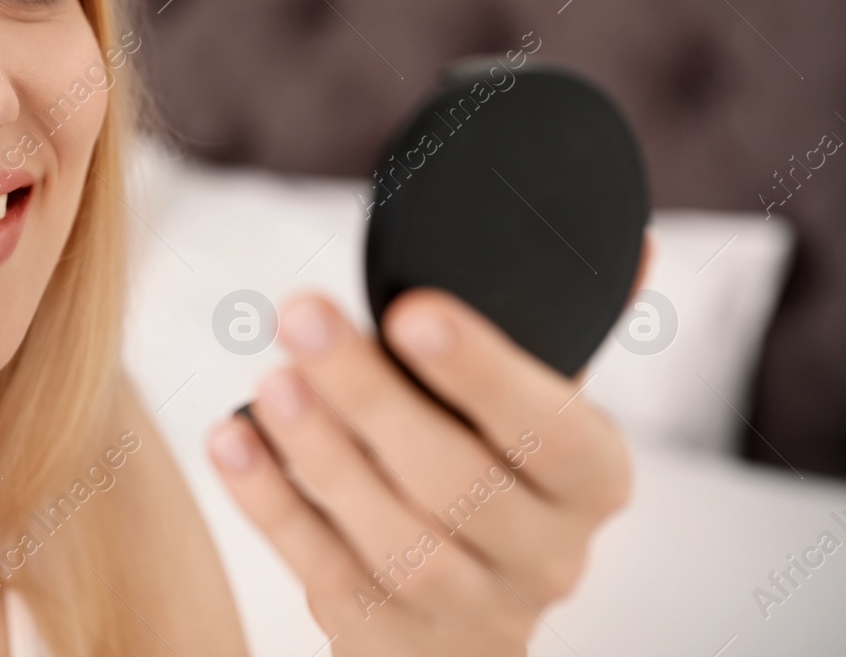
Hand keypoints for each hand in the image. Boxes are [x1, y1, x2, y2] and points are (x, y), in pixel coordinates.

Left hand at [208, 289, 630, 655]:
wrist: (467, 624)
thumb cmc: (497, 480)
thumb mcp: (539, 412)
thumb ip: (558, 332)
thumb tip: (626, 240)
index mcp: (591, 480)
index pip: (552, 430)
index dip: (483, 372)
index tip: (410, 310)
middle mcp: (542, 553)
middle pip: (457, 481)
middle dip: (370, 394)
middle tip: (302, 315)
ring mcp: (464, 606)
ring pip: (393, 536)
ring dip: (321, 451)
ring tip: (270, 379)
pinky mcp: (383, 634)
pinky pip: (321, 567)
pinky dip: (271, 501)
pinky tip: (231, 439)